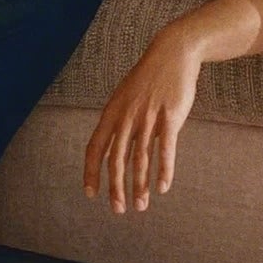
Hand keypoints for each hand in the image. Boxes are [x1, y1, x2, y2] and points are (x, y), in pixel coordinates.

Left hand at [83, 40, 201, 213]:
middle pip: (116, 159)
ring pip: (140, 158)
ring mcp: (148, 116)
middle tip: (118, 209)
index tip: (91, 193)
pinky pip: (165, 148)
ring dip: (139, 185)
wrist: (171, 53)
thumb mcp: (126, 98)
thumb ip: (120, 123)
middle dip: (115, 187)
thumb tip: (116, 148)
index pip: (95, 148)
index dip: (91, 172)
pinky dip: (164, 170)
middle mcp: (126, 117)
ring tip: (140, 205)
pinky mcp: (170, 116)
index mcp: (112, 113)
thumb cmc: (148, 79)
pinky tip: (163, 187)